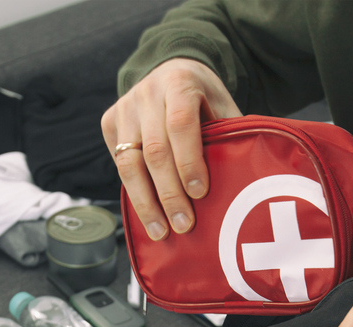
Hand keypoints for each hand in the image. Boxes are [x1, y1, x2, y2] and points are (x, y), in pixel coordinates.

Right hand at [101, 58, 241, 240]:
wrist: (170, 69)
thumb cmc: (203, 97)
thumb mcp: (222, 105)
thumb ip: (229, 134)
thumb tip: (243, 177)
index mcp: (179, 82)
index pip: (179, 124)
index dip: (189, 160)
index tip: (200, 193)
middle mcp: (146, 93)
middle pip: (153, 150)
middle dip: (169, 193)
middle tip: (184, 225)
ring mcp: (124, 108)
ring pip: (128, 162)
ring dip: (145, 202)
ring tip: (161, 231)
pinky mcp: (110, 123)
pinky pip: (119, 165)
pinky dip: (134, 194)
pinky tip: (147, 217)